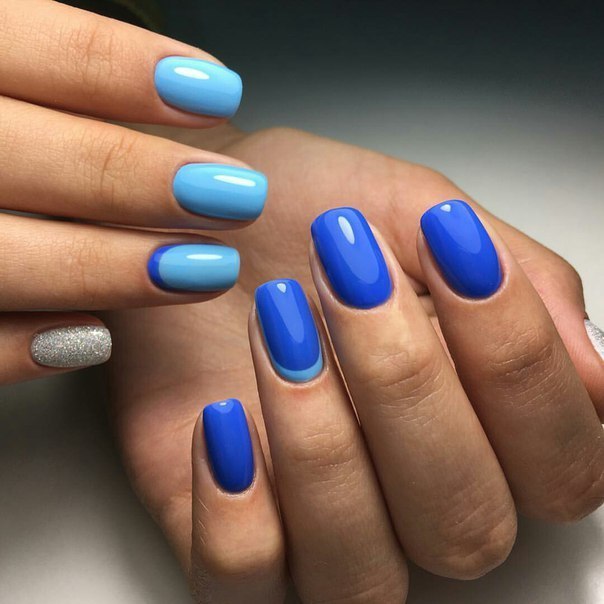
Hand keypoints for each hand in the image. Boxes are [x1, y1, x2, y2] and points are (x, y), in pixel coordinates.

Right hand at [0, 0, 265, 382]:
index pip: (27, 48)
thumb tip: (192, 86)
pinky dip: (17, 347)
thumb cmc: (27, 138)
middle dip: (132, 178)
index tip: (221, 94)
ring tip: (206, 271)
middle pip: (15, 154)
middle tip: (237, 197)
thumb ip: (80, 78)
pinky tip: (95, 338)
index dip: (122, 70)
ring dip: (105, 268)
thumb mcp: (25, 66)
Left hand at [106, 127, 603, 602]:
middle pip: (467, 525)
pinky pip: (246, 583)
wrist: (199, 216)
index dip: (520, 363)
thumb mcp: (417, 210)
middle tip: (349, 277)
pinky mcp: (231, 533)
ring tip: (278, 323)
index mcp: (483, 424)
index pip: (563, 458)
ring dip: (323, 445)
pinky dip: (237, 512)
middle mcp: (415, 494)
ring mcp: (320, 525)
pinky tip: (221, 413)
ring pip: (363, 574)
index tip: (452, 252)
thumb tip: (595, 373)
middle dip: (408, 387)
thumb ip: (515, 280)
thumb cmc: (307, 211)